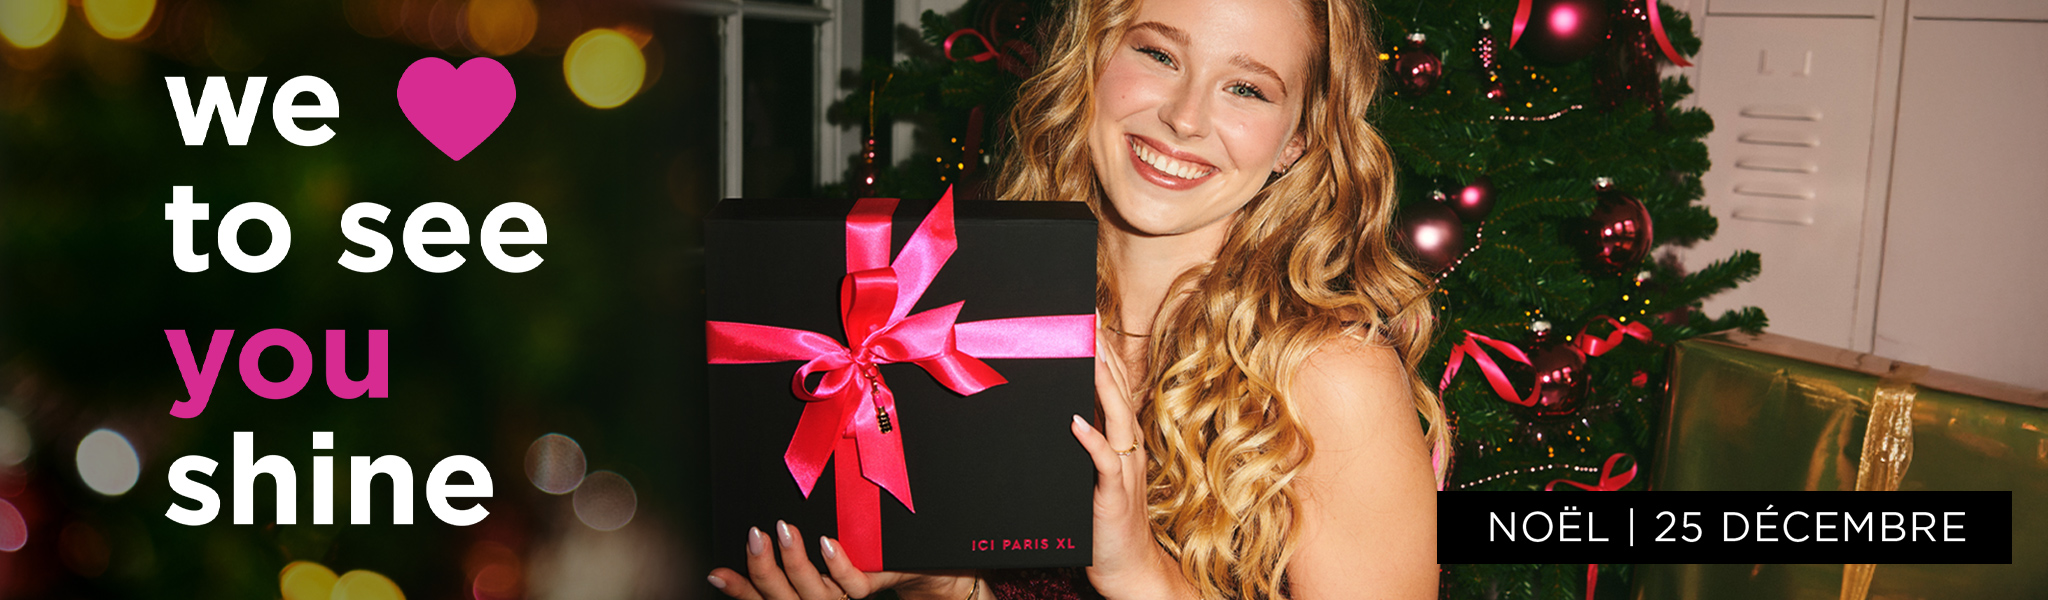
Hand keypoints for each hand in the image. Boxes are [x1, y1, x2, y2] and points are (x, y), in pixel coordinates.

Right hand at [706, 520, 977, 599]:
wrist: (942, 573)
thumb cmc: (891, 555)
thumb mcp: (848, 546)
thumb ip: (815, 546)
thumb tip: (777, 516)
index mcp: (815, 593)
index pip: (770, 598)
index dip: (742, 590)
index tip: (717, 573)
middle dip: (764, 571)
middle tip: (753, 536)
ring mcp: (854, 598)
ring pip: (817, 595)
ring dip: (797, 564)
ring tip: (784, 531)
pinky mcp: (880, 586)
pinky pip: (855, 586)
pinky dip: (840, 566)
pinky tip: (829, 544)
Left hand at [1070, 340, 1193, 598]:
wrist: (1128, 570)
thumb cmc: (1103, 522)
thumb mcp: (1091, 475)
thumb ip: (1082, 445)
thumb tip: (1063, 409)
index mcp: (1122, 440)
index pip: (1114, 387)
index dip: (1103, 353)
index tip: (1088, 319)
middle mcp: (1128, 448)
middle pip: (1118, 391)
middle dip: (1103, 353)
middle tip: (1087, 317)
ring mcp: (1124, 471)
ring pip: (1116, 417)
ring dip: (1102, 383)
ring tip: (1088, 351)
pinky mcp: (1114, 496)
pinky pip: (1106, 462)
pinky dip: (1092, 440)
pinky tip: (1076, 421)